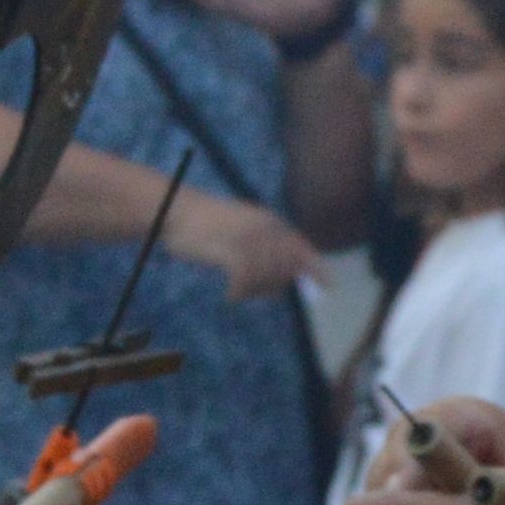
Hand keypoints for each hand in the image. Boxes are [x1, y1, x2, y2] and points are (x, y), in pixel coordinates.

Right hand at [173, 187, 320, 300]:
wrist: (175, 210)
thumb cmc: (203, 222)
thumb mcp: (240, 226)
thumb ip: (263, 244)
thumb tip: (283, 273)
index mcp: (268, 220)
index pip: (300, 247)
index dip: (316, 268)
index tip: (330, 287)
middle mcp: (263, 228)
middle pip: (285, 267)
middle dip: (276, 285)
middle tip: (254, 291)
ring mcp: (248, 239)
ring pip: (267, 277)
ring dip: (254, 290)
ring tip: (238, 290)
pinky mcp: (231, 251)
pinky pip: (246, 282)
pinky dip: (239, 293)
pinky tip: (229, 294)